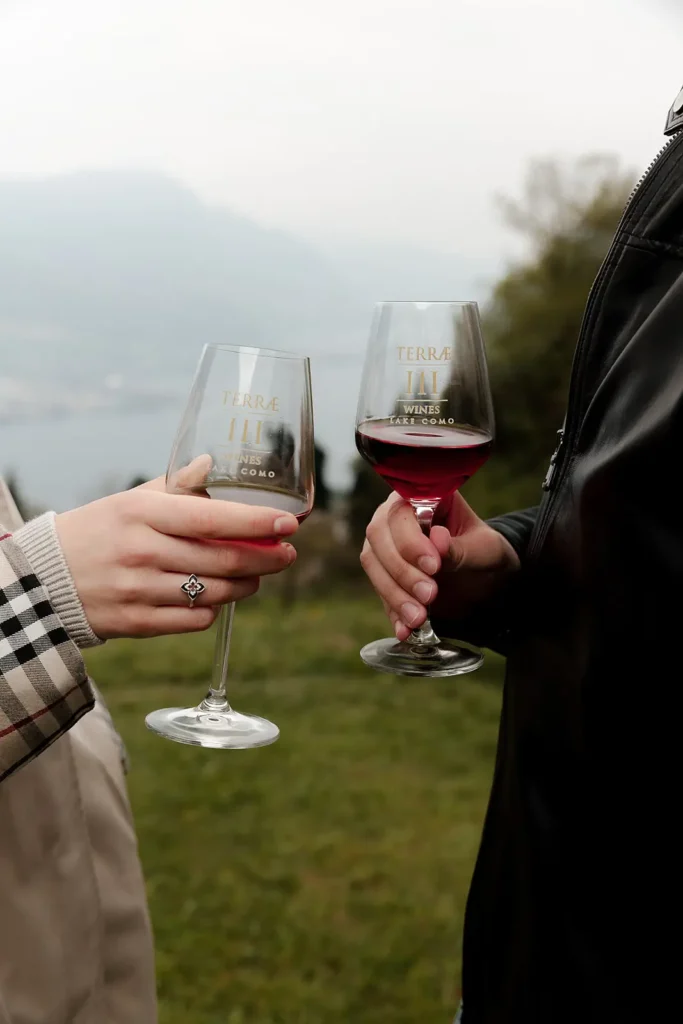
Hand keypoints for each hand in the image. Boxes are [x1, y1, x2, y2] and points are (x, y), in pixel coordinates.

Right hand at [55, 478, 298, 638]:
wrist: (45, 579)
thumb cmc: (99, 531)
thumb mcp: (131, 500)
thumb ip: (176, 486)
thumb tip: (210, 464)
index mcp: (144, 514)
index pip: (212, 518)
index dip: (257, 523)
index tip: (289, 523)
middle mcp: (143, 552)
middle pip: (223, 559)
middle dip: (266, 557)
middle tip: (287, 554)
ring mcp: (140, 590)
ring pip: (215, 592)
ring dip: (246, 584)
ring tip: (256, 574)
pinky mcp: (138, 623)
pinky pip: (195, 620)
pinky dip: (213, 608)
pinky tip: (216, 596)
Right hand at [360, 491, 519, 639]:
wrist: (484, 577)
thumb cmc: (485, 552)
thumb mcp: (485, 549)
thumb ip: (461, 547)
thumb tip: (436, 540)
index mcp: (422, 498)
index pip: (402, 511)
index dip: (411, 539)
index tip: (434, 566)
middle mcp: (395, 516)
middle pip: (379, 536)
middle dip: (402, 570)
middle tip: (430, 594)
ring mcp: (384, 544)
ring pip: (373, 563)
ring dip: (394, 594)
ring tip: (419, 618)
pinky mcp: (383, 573)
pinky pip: (379, 591)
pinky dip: (392, 612)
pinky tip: (406, 630)